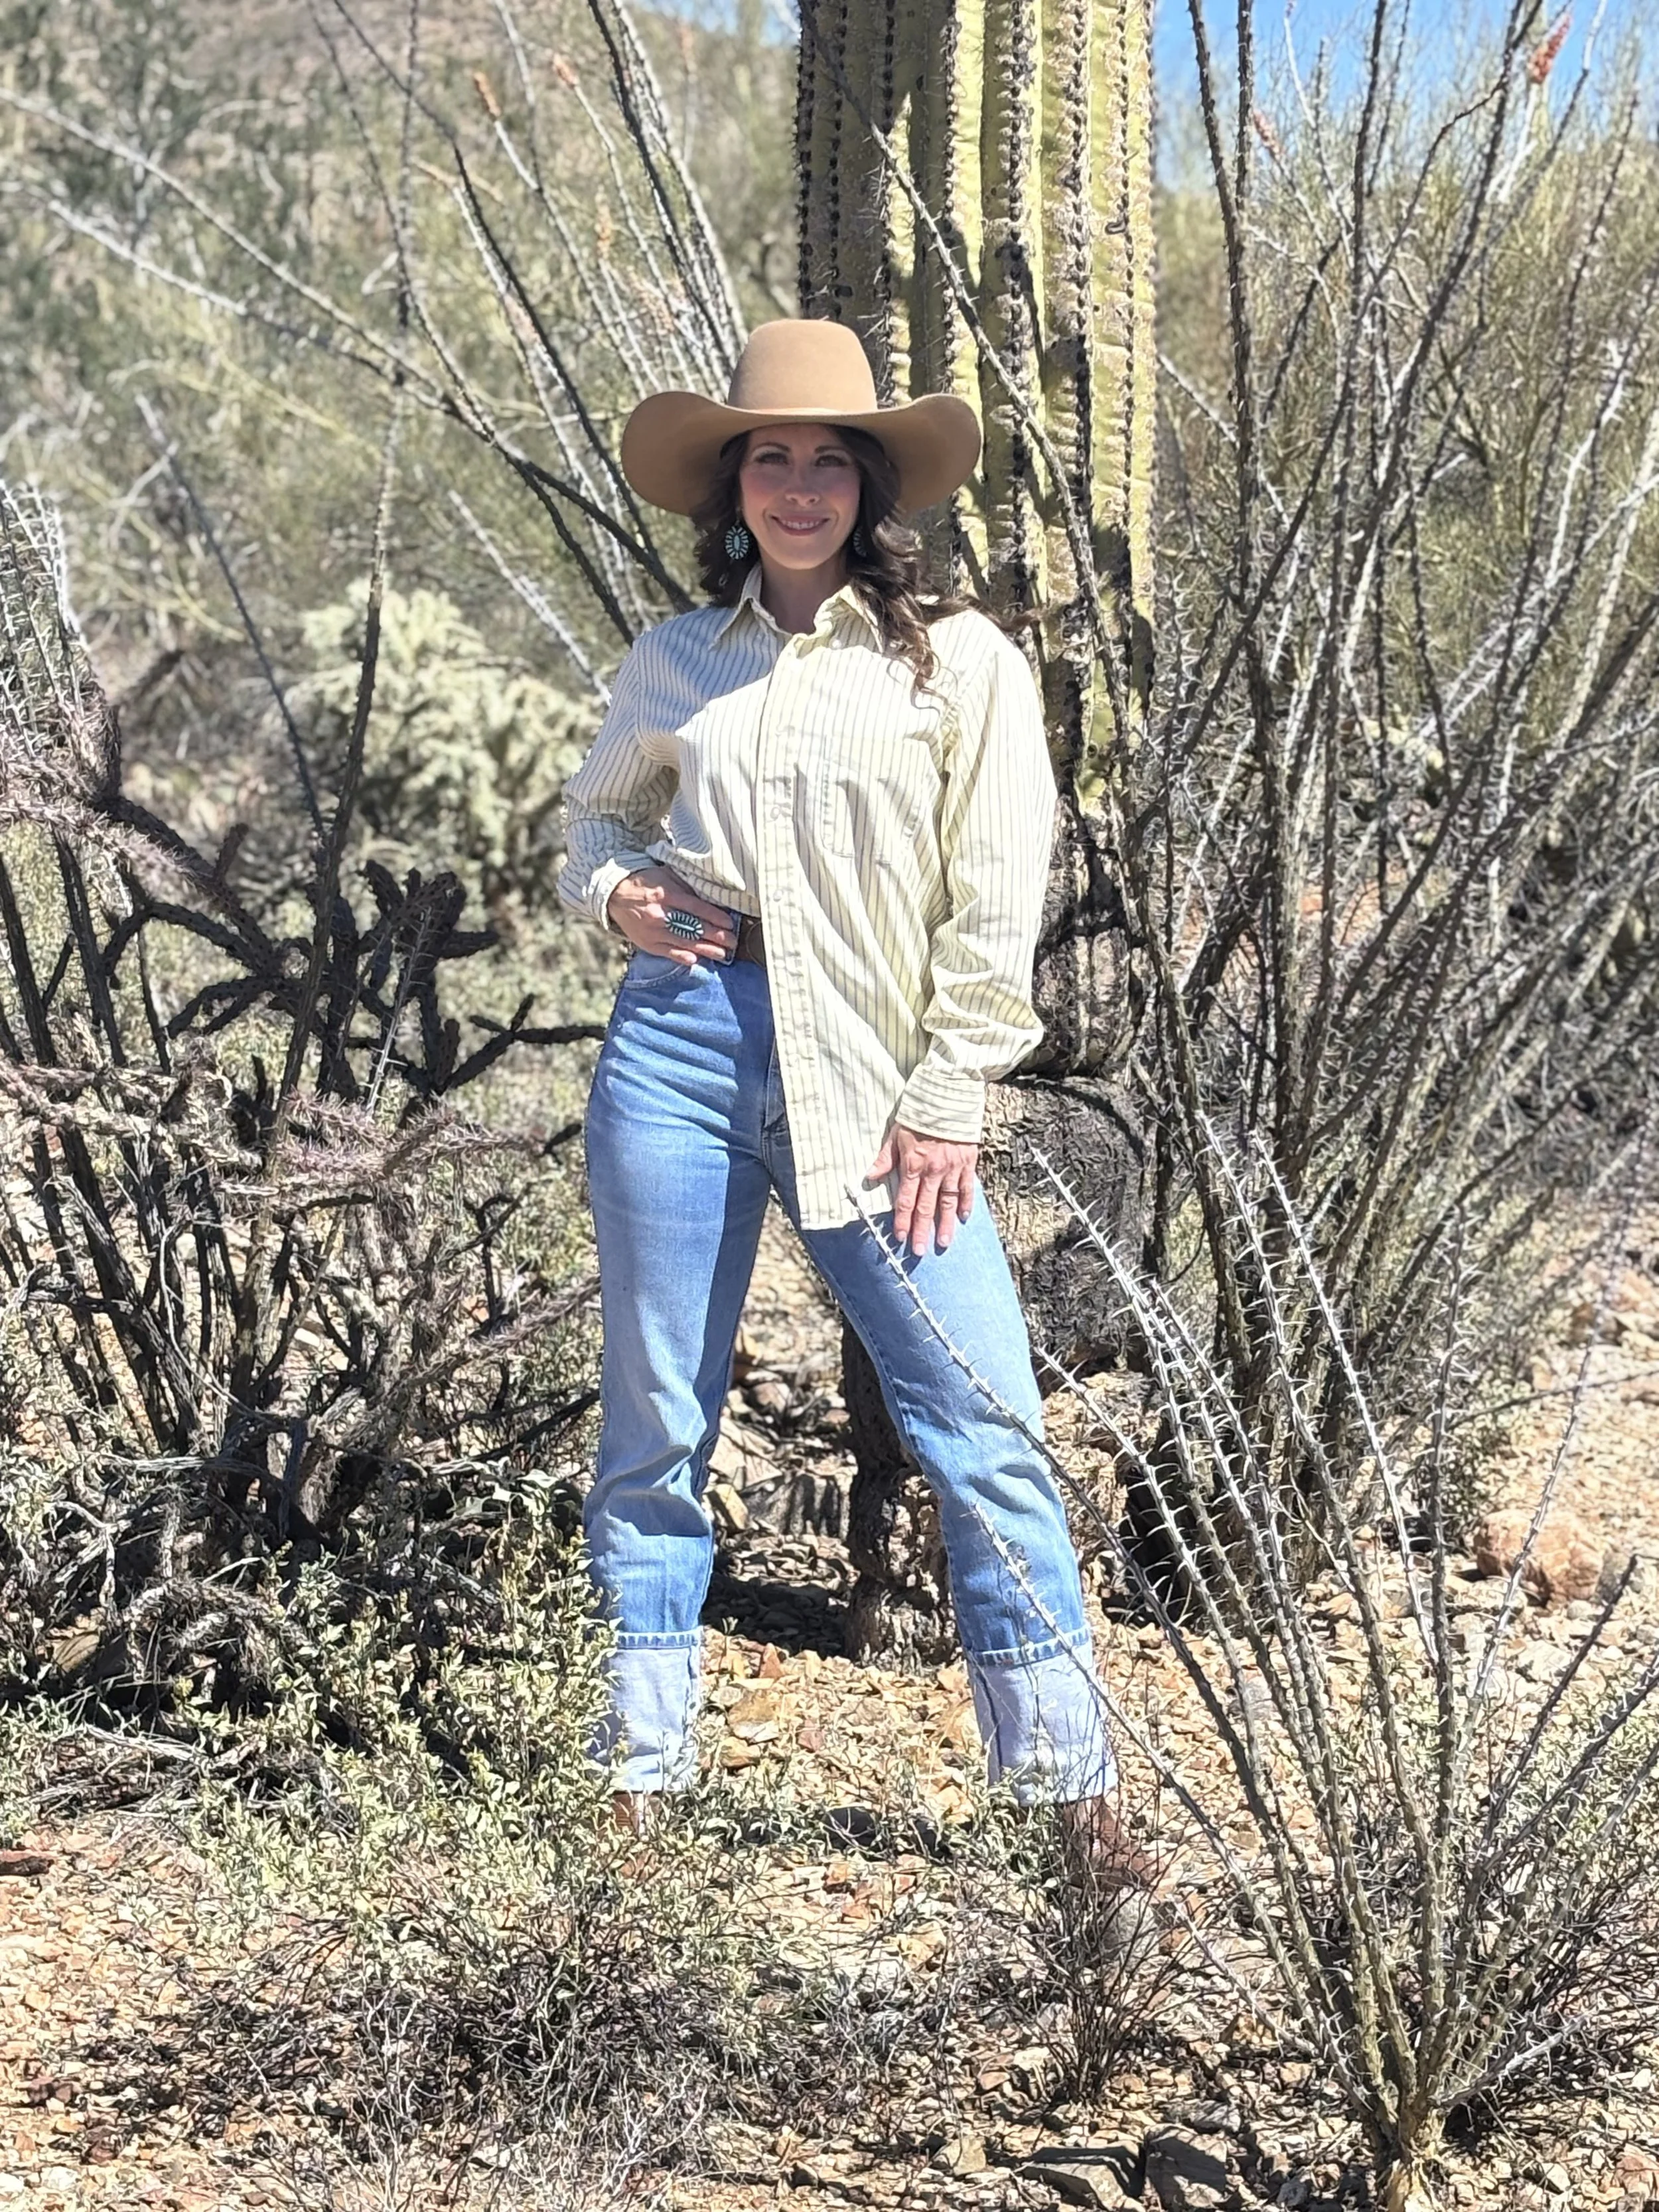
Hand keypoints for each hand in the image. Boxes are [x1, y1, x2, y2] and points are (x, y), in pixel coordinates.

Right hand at [606, 866, 737, 966]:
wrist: (615, 895)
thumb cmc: (645, 882)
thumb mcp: (666, 875)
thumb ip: (686, 886)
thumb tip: (709, 896)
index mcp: (666, 895)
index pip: (696, 908)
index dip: (715, 917)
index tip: (730, 923)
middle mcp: (660, 915)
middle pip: (693, 928)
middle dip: (716, 937)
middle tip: (733, 942)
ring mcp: (653, 931)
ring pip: (684, 943)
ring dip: (705, 950)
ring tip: (722, 955)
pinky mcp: (647, 943)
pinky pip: (667, 952)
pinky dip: (681, 957)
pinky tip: (696, 960)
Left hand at [869, 1124, 976, 1255]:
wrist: (948, 1097)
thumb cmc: (918, 1115)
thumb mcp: (896, 1134)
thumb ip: (885, 1158)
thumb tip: (869, 1177)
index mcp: (912, 1165)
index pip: (906, 1200)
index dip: (902, 1220)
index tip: (901, 1237)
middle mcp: (933, 1171)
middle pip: (926, 1207)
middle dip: (922, 1230)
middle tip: (920, 1251)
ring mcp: (953, 1168)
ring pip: (948, 1202)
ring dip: (945, 1224)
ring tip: (943, 1243)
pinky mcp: (968, 1162)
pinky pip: (967, 1188)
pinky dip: (966, 1203)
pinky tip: (964, 1218)